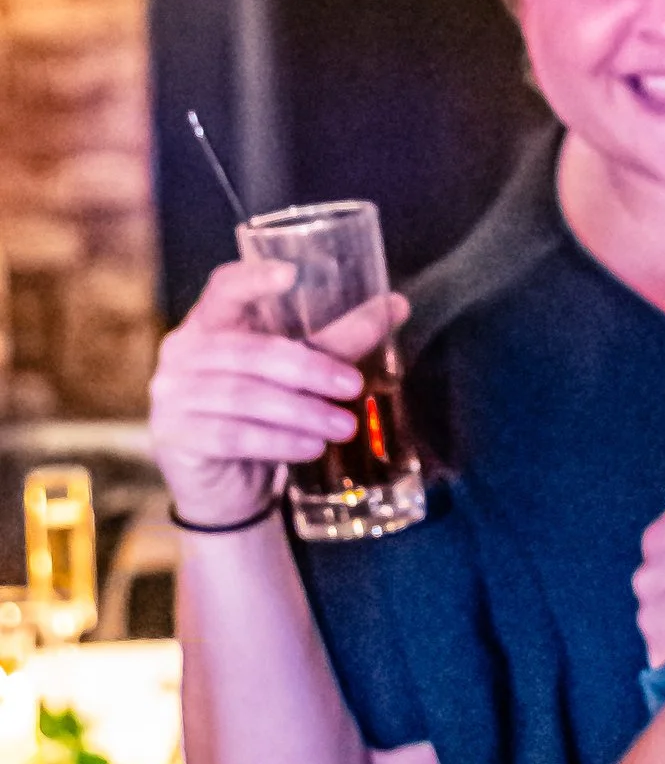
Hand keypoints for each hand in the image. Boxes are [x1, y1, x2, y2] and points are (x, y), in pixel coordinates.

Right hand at [148, 261, 403, 525]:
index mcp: (210, 322)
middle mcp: (183, 351)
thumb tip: (394, 307)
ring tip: (344, 426)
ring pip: (244, 396)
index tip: (292, 275)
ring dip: (302, 412)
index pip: (224, 288)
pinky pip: (233, 436)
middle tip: (354, 386)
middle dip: (308, 368)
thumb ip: (336, 341)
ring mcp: (172, 395)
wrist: (227, 487)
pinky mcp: (176, 437)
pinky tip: (312, 447)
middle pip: (250, 351)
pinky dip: (278, 441)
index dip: (253, 279)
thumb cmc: (262, 416)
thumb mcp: (295, 375)